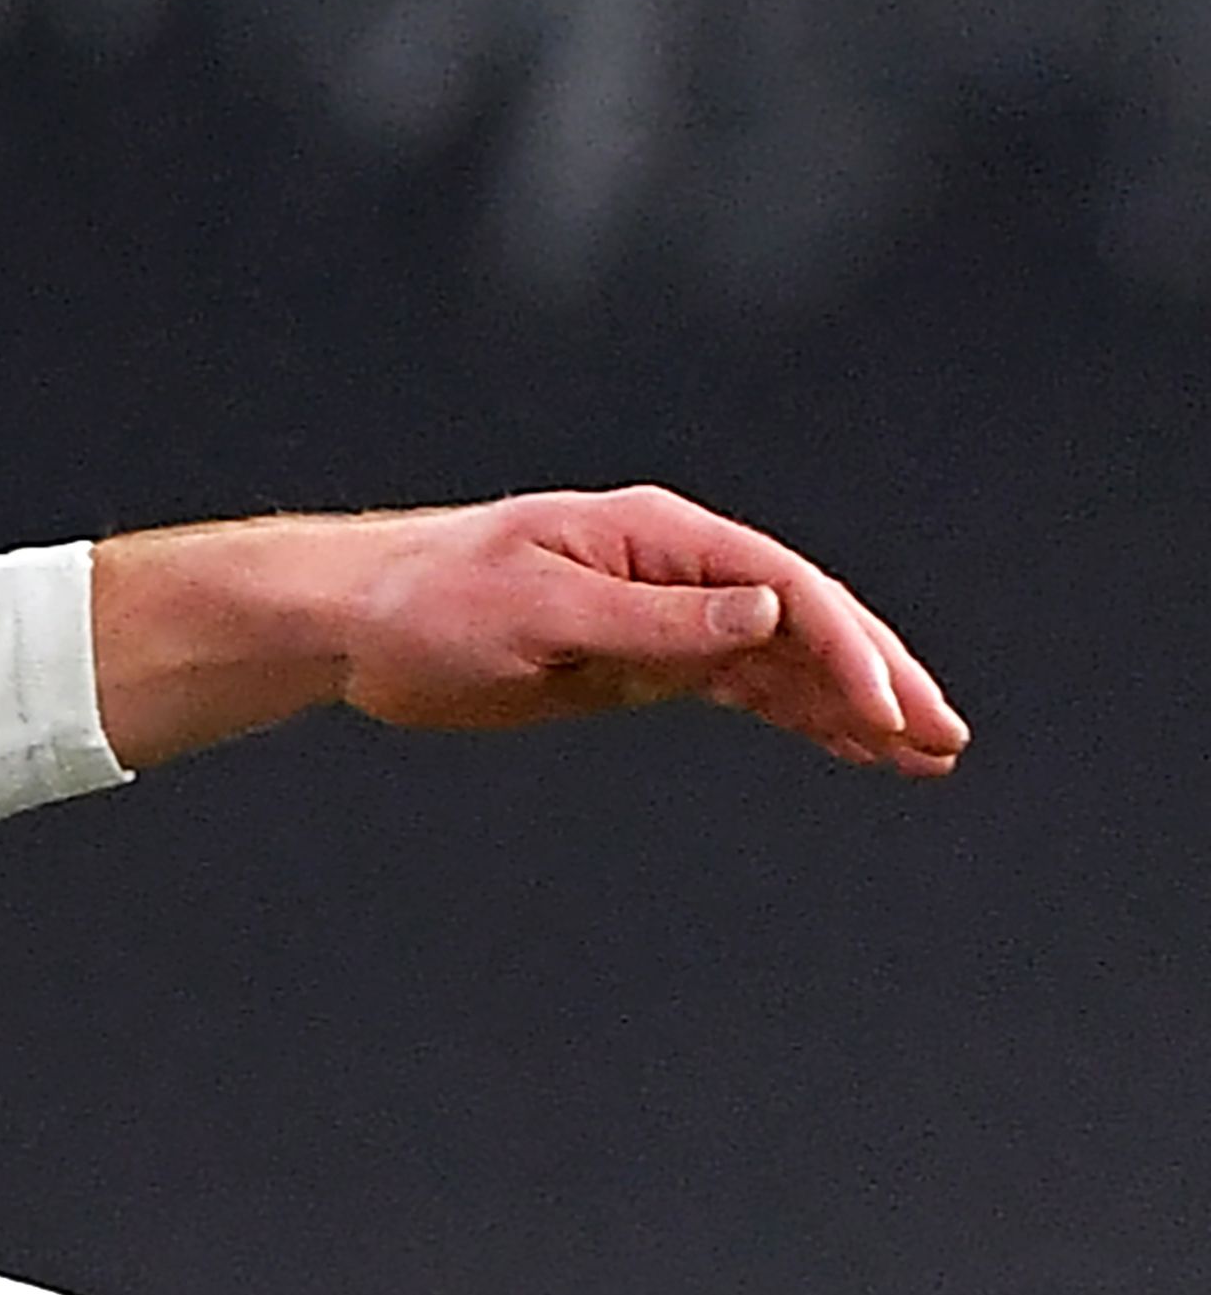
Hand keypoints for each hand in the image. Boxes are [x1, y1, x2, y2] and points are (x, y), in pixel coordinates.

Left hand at [92, 489, 966, 775]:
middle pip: (803, 618)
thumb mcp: (536, 614)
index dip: (845, 647)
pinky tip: (848, 748)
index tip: (886, 710)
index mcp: (653, 537)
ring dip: (850, 705)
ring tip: (922, 757)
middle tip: (942, 737)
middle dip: (875, 677)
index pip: (780, 585)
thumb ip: (654, 619)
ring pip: (781, 658)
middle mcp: (671, 568)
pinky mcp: (636, 658)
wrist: (352, 621)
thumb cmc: (427, 605)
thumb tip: (769, 612)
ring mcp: (660, 614)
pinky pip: (737, 683)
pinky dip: (795, 714)